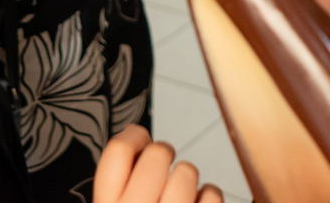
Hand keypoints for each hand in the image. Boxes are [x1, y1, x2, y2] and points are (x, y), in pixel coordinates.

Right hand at [94, 126, 222, 202]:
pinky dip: (208, 196)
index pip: (118, 150)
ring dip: (186, 177)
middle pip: (157, 153)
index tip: (141, 139)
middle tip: (163, 168)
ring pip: (187, 171)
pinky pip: (211, 193)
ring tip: (179, 194)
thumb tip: (132, 132)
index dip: (134, 135)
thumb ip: (119, 180)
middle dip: (164, 154)